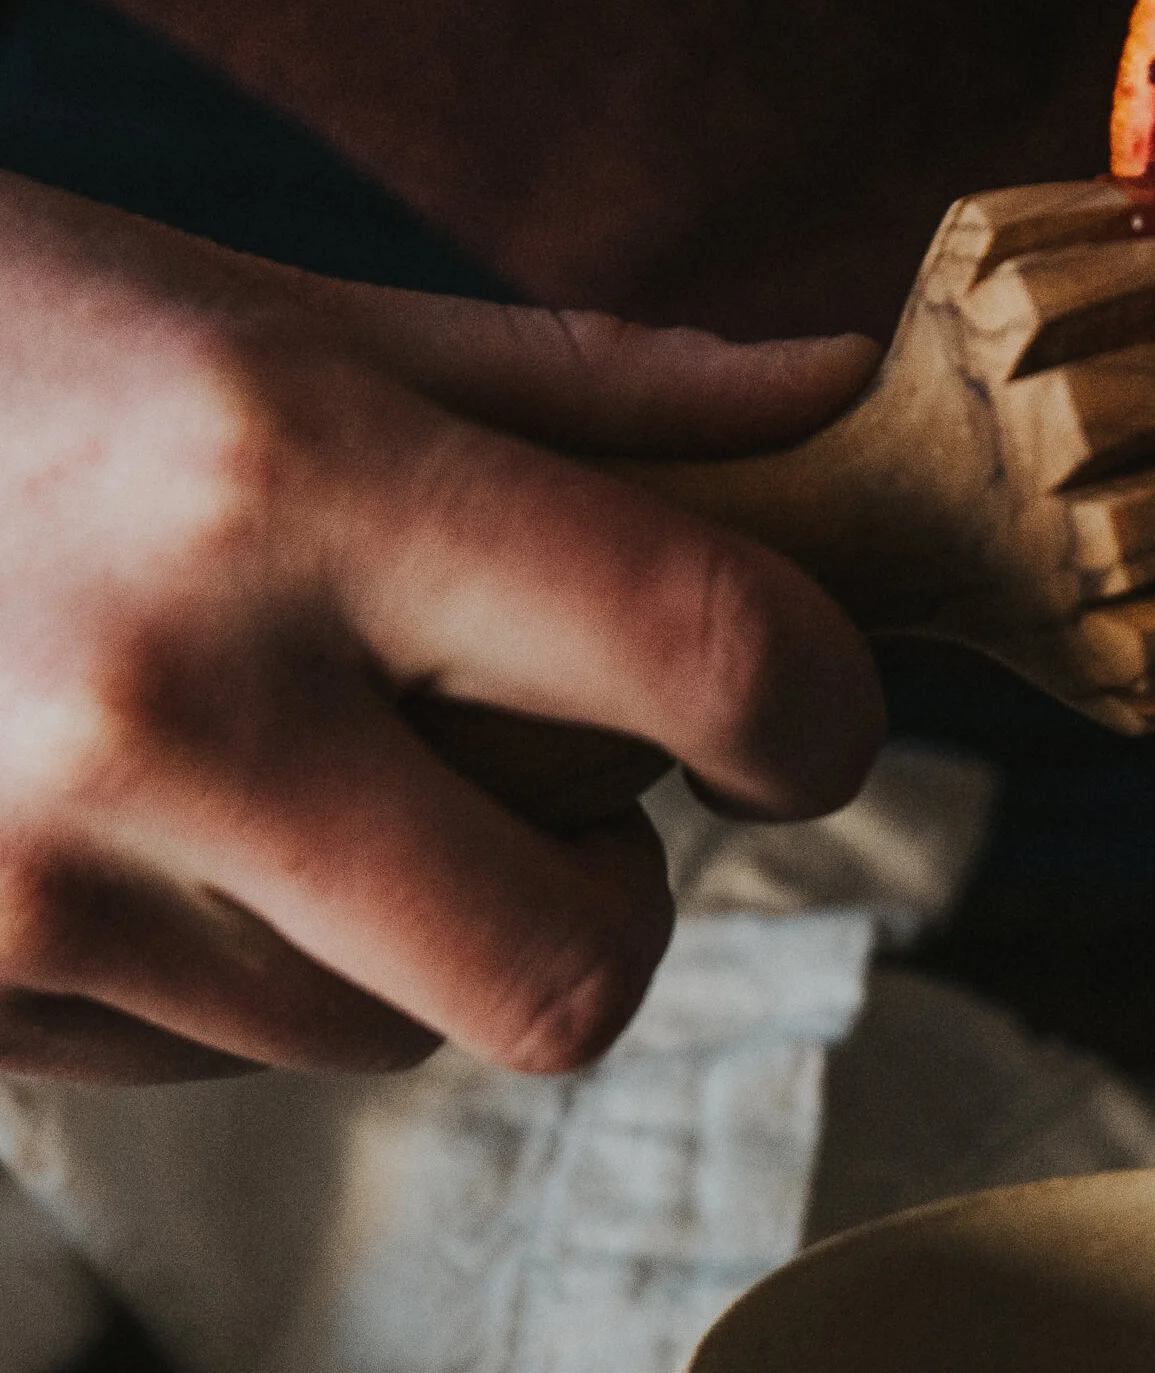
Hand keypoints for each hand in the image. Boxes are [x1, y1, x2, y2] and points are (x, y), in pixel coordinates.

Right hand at [0, 176, 883, 1081]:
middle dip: (616, 895)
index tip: (797, 714)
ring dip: (416, 924)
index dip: (823, 716)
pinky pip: (232, 1058)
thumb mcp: (276, 314)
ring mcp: (38, 880)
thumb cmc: (1, 345)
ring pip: (404, 1029)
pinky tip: (138, 814)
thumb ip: (590, 394)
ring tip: (281, 751)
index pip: (712, 656)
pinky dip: (246, 966)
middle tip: (547, 775)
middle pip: (576, 966)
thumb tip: (852, 409)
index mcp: (289, 469)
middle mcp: (167, 696)